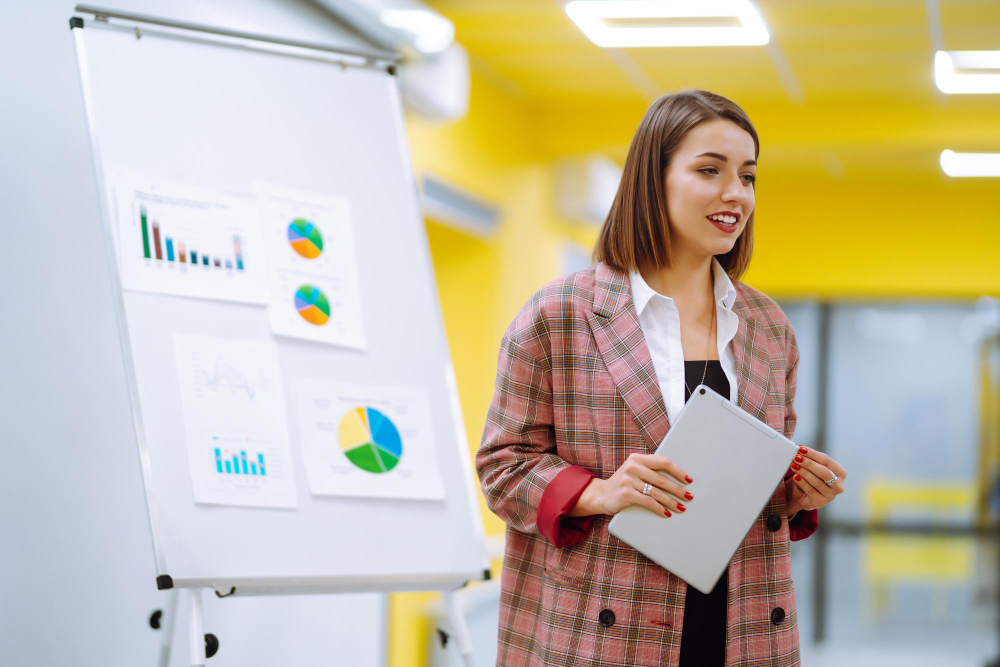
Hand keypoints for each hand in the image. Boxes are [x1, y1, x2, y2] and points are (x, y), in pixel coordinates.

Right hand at [569, 453, 692, 517]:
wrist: (601, 494)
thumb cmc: (624, 483)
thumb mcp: (635, 471)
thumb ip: (650, 471)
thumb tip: (677, 479)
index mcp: (637, 458)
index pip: (663, 462)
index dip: (678, 471)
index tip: (688, 480)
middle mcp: (632, 467)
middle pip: (662, 479)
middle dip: (678, 489)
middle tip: (689, 496)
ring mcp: (628, 480)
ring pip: (657, 492)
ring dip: (672, 501)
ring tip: (681, 507)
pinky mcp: (626, 493)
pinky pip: (648, 502)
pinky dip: (660, 509)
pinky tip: (666, 513)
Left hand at [785, 445, 846, 516]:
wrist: (804, 495)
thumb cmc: (811, 478)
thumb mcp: (813, 467)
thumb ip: (810, 459)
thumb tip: (801, 449)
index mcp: (840, 472)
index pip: (827, 461)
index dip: (813, 454)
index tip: (801, 449)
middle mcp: (839, 485)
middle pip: (824, 472)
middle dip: (809, 463)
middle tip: (796, 458)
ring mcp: (831, 495)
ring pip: (817, 482)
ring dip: (804, 472)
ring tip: (794, 466)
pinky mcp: (821, 502)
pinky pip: (811, 491)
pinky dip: (802, 482)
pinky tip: (796, 477)